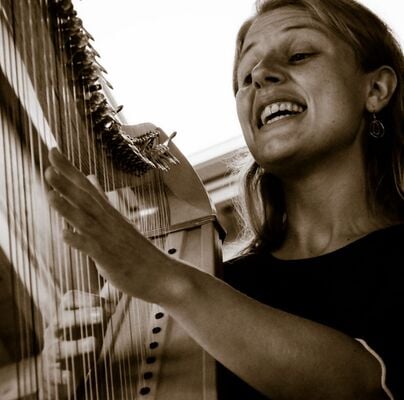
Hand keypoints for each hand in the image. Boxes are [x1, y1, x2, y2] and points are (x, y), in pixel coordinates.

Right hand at [39, 290, 112, 398]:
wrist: (63, 365)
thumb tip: (120, 287)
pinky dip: (64, 375)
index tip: (108, 303)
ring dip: (77, 345)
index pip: (69, 299)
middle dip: (82, 316)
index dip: (88, 299)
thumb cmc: (82, 335)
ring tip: (94, 343)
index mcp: (65, 313)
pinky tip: (71, 375)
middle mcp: (55, 330)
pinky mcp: (52, 372)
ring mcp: (52, 351)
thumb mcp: (95, 319)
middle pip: (62, 320)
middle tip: (101, 315)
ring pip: (58, 347)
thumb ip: (105, 305)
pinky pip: (56, 374)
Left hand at [44, 148, 175, 302]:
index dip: (70, 170)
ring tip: (49, 194)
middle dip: (67, 182)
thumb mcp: (119, 227)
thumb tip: (89, 192)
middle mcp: (110, 222)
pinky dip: (79, 240)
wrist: (163, 275)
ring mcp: (110, 240)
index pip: (87, 187)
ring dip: (68, 207)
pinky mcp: (110, 259)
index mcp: (110, 215)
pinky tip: (64, 234)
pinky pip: (93, 249)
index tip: (54, 151)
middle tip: (49, 164)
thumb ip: (101, 210)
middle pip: (86, 199)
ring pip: (86, 220)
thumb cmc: (138, 254)